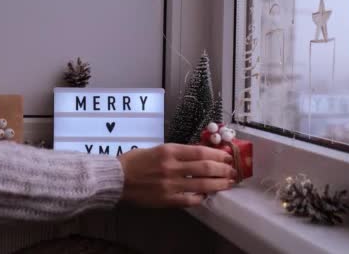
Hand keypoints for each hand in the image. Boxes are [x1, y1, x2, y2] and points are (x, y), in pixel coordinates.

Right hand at [117, 143, 236, 207]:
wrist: (115, 179)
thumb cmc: (134, 162)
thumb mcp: (156, 149)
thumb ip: (177, 152)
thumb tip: (199, 154)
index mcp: (169, 151)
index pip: (200, 152)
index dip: (217, 154)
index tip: (227, 156)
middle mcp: (172, 166)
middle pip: (205, 167)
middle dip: (222, 169)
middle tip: (232, 170)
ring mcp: (170, 184)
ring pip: (202, 184)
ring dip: (218, 184)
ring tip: (228, 183)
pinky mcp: (167, 199)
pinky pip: (190, 199)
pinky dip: (201, 197)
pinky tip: (207, 195)